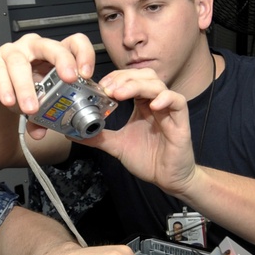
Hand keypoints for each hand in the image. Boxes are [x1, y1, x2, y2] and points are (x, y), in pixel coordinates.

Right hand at [0, 33, 96, 138]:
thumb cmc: (22, 86)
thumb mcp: (40, 100)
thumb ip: (43, 117)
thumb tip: (42, 132)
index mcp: (53, 54)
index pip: (74, 43)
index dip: (83, 54)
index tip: (87, 74)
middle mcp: (34, 48)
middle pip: (51, 46)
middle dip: (63, 61)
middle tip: (69, 79)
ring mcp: (12, 52)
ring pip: (20, 63)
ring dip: (26, 88)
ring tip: (31, 109)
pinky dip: (5, 88)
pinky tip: (10, 102)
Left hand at [85, 68, 197, 193]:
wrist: (167, 178)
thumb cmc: (148, 159)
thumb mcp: (117, 145)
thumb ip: (98, 137)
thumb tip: (73, 133)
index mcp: (141, 105)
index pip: (131, 79)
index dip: (116, 78)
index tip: (101, 86)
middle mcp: (155, 103)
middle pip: (144, 76)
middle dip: (124, 78)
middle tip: (108, 89)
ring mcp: (168, 111)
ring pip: (158, 85)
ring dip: (137, 85)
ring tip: (120, 94)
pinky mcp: (181, 121)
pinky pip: (177, 101)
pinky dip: (165, 98)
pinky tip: (151, 106)